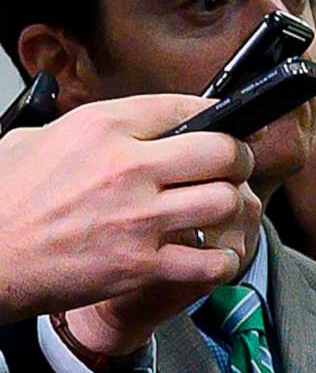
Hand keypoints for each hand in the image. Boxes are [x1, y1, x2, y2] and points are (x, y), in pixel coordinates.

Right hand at [0, 93, 258, 328]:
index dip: (212, 117)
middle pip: (223, 151)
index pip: (186, 108)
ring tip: (216, 210)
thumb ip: (82, 127)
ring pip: (225, 201)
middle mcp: (127, 168)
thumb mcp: (34, 140)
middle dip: (236, 159)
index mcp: (101, 128)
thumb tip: (119, 125)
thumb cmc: (4, 202)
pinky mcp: (142, 264)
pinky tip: (210, 254)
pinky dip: (220, 260)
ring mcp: (139, 218)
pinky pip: (211, 260)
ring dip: (228, 207)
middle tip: (231, 167)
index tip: (218, 126)